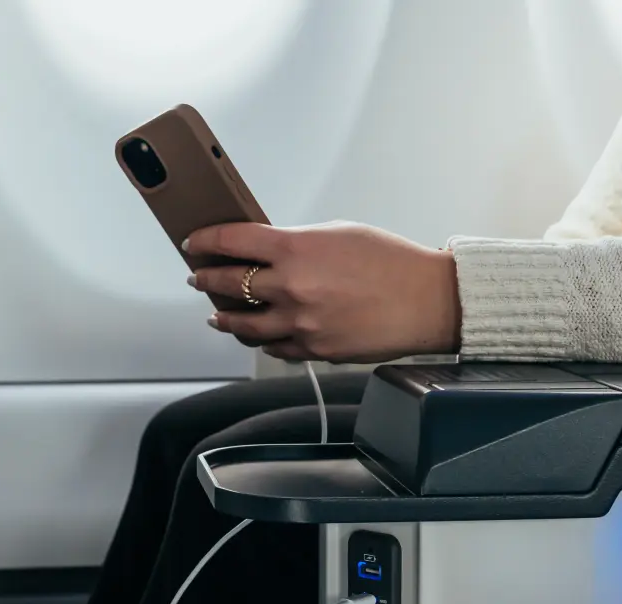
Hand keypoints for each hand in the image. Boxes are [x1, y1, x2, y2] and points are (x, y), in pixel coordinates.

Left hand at [184, 221, 460, 362]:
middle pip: (229, 285)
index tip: (193, 243)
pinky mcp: (314, 350)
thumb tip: (266, 252)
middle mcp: (291, 288)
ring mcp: (300, 324)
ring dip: (226, 319)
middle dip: (207, 280)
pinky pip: (275, 348)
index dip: (205, 241)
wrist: (428, 301)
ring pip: (244, 326)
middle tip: (198, 278)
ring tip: (218, 316)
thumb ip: (297, 243)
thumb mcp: (339, 234)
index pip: (232, 241)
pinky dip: (263, 340)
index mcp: (296, 249)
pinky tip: (259, 335)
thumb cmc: (391, 261)